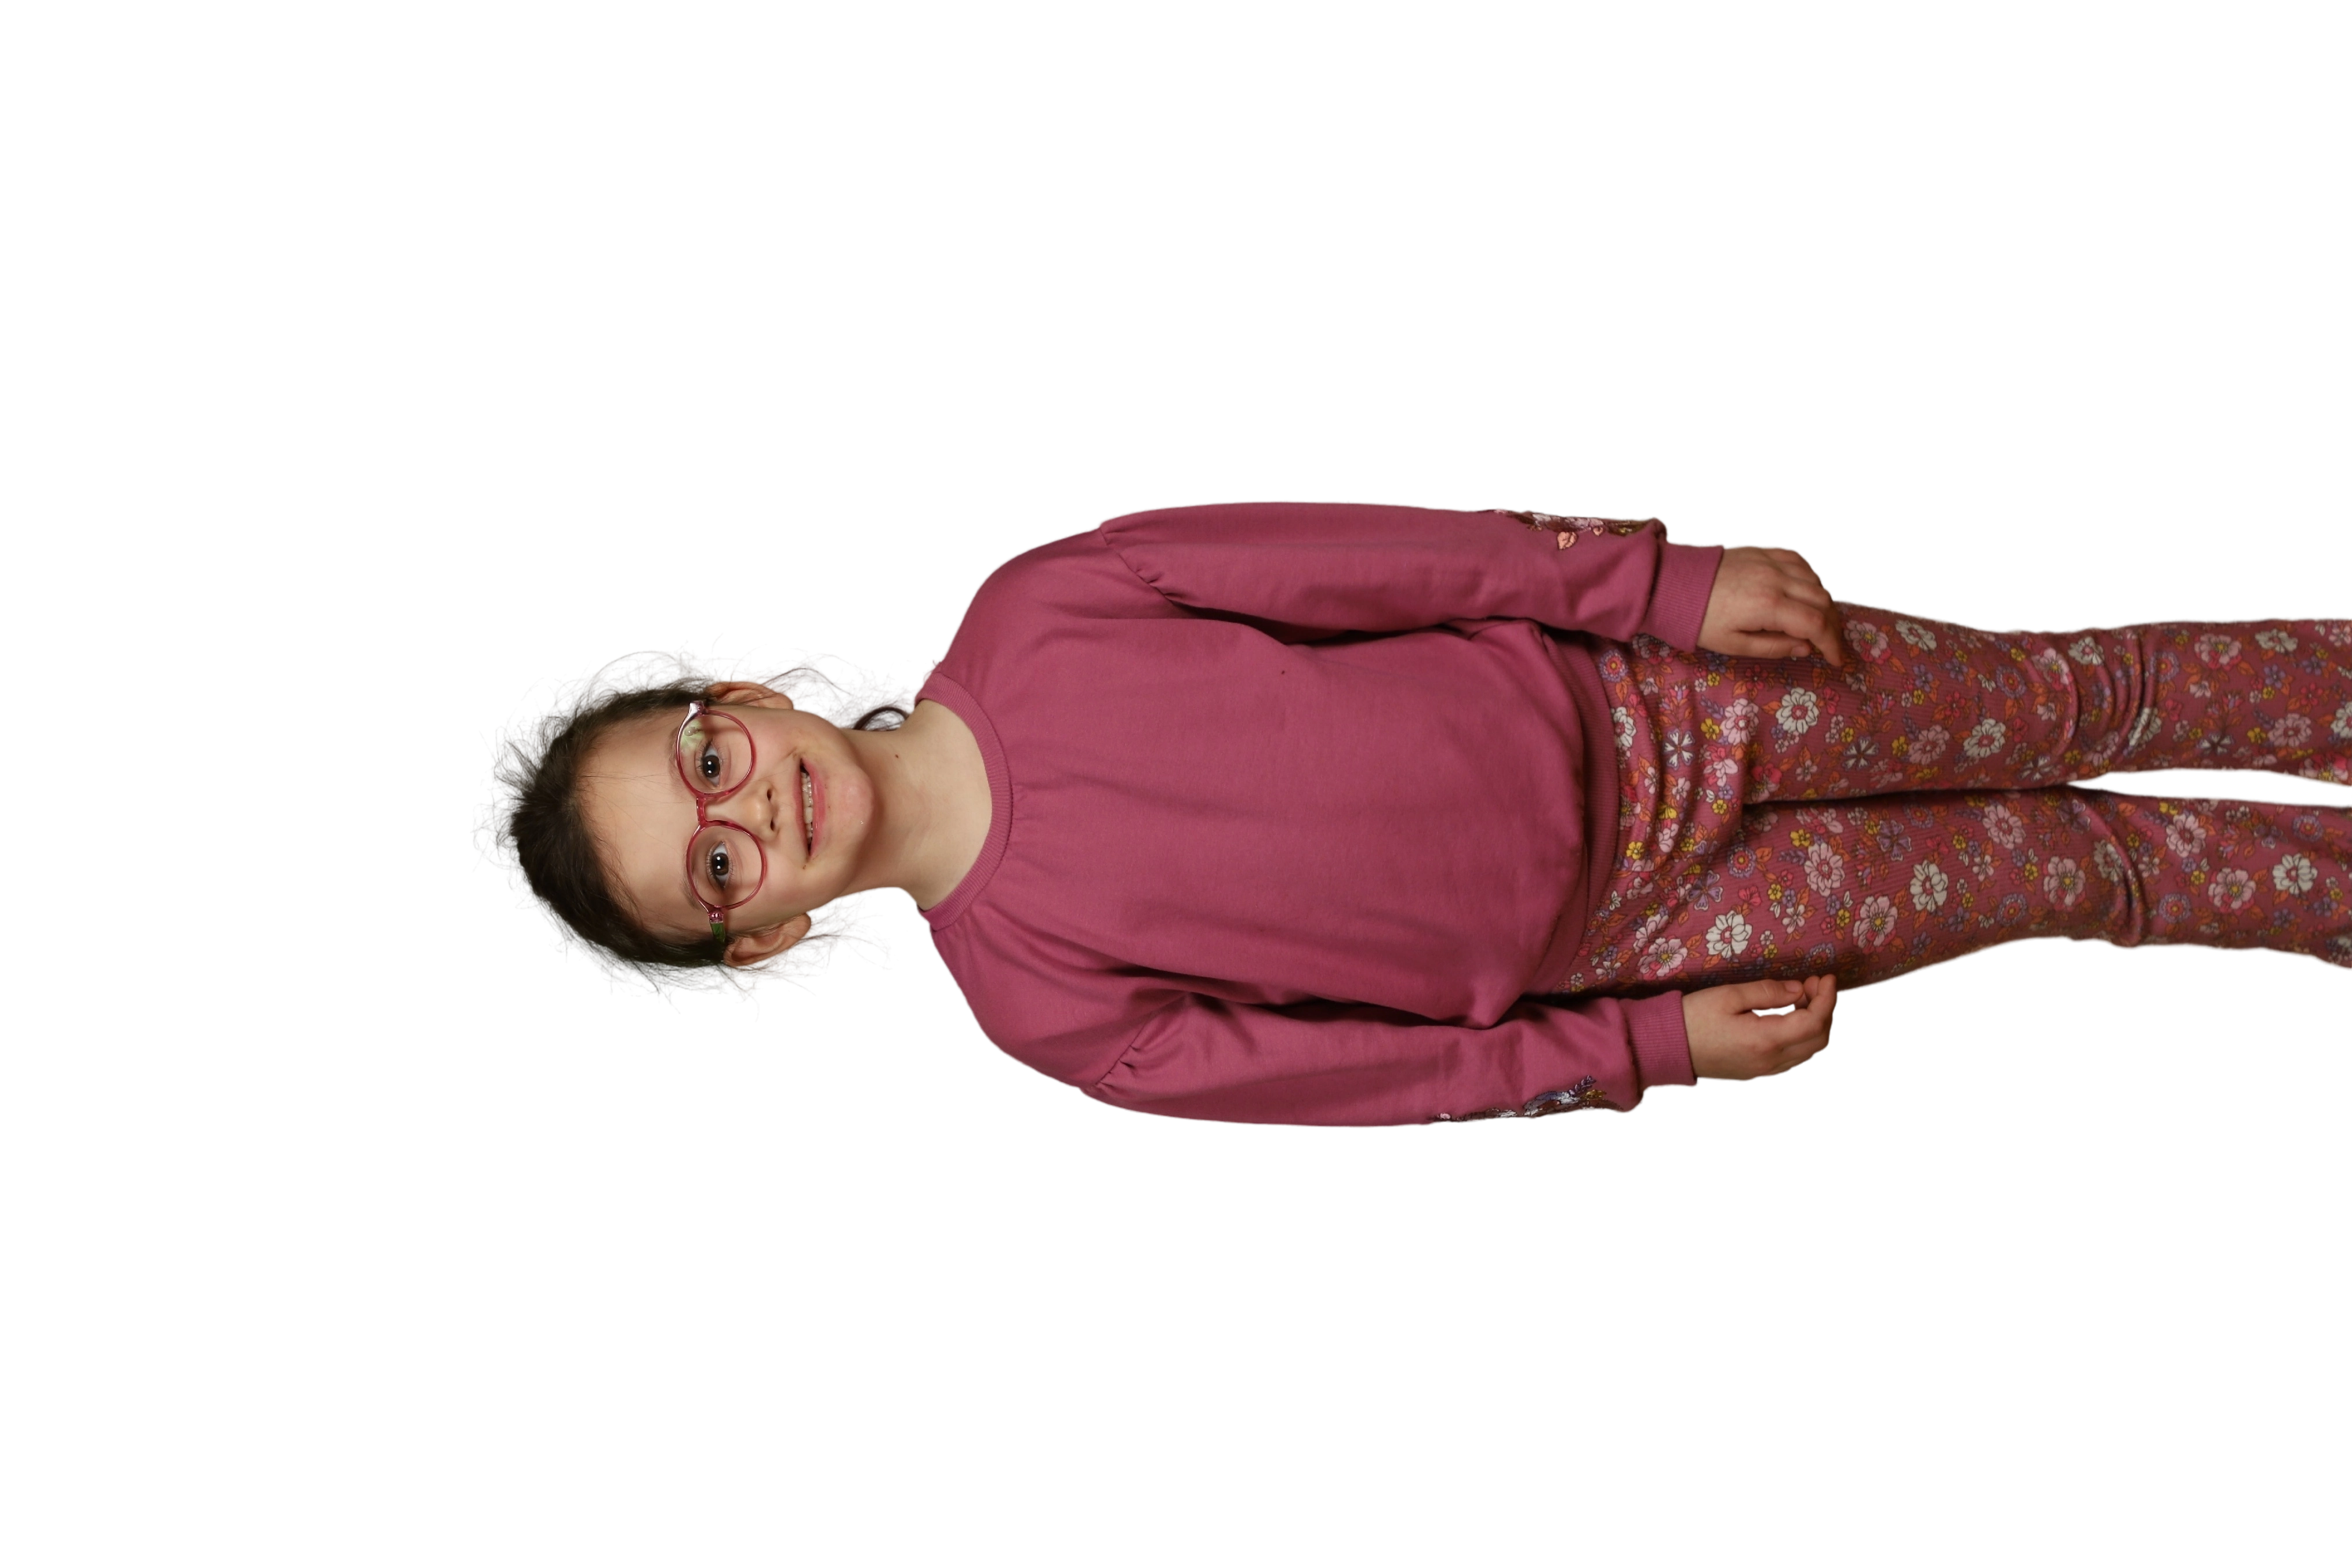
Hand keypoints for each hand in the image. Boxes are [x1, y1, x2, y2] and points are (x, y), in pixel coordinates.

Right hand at [1683, 974, 1840, 1082]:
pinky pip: (1792, 1056)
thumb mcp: (1729, 995)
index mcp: (1765, 1039)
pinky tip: (1788, 1017)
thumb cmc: (1693, 1018)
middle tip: (1812, 984)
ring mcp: (1765, 1069)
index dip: (1826, 998)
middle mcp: (1771, 1060)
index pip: (1813, 1021)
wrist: (1667, 1047)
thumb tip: (1798, 990)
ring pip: (1808, 1050)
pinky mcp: (1757, 1071)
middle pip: (1818, 1039)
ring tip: (1800, 998)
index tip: (1825, 978)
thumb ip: (1767, 992)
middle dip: (1823, 1009)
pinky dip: (1801, 1036)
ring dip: (1814, 1023)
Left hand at [1697, 543, 1848, 666]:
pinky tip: (1805, 592)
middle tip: (1829, 644)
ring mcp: (1770, 561)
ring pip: (1815, 580)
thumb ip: (1773, 647)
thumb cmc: (1699, 619)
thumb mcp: (1733, 644)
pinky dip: (1810, 578)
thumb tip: (1806, 648)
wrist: (1671, 583)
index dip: (1832, 644)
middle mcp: (1776, 578)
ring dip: (1823, 602)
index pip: (1816, 624)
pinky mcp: (1762, 551)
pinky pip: (1799, 561)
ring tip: (1819, 621)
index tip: (1836, 660)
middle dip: (1832, 625)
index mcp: (1768, 605)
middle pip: (1822, 601)